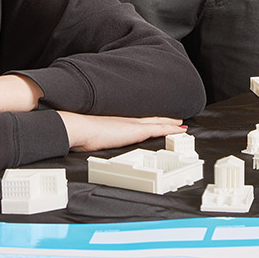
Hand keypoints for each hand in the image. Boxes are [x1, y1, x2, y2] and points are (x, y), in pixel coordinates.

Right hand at [56, 115, 185, 151]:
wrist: (78, 127)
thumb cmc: (79, 132)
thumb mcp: (88, 134)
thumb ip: (94, 135)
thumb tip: (89, 139)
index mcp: (116, 121)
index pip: (137, 119)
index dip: (148, 119)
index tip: (155, 119)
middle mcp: (126, 119)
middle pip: (150, 118)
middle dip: (163, 119)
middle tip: (176, 119)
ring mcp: (132, 124)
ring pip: (157, 122)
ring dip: (170, 123)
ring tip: (180, 124)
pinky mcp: (136, 130)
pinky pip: (159, 128)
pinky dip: (170, 128)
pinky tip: (179, 129)